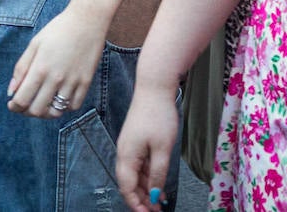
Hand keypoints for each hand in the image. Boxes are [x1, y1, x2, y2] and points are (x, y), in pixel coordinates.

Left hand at [6, 5, 106, 117]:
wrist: (87, 20)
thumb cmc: (58, 30)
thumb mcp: (34, 44)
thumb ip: (21, 68)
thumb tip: (11, 91)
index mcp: (40, 68)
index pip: (22, 100)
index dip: (14, 107)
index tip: (13, 104)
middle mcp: (56, 79)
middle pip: (37, 110)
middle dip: (27, 111)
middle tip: (26, 104)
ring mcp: (73, 82)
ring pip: (56, 112)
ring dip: (46, 112)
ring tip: (42, 103)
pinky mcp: (86, 82)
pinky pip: (74, 106)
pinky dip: (65, 107)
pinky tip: (60, 97)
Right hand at [115, 80, 179, 211]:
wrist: (154, 87)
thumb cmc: (158, 116)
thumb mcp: (162, 148)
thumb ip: (157, 174)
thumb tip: (153, 195)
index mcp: (126, 157)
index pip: (127, 188)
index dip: (136, 204)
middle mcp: (124, 153)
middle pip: (129, 183)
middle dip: (141, 199)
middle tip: (156, 210)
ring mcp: (130, 146)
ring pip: (136, 174)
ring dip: (146, 188)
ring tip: (160, 201)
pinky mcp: (136, 140)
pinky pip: (140, 164)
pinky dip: (148, 175)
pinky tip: (158, 182)